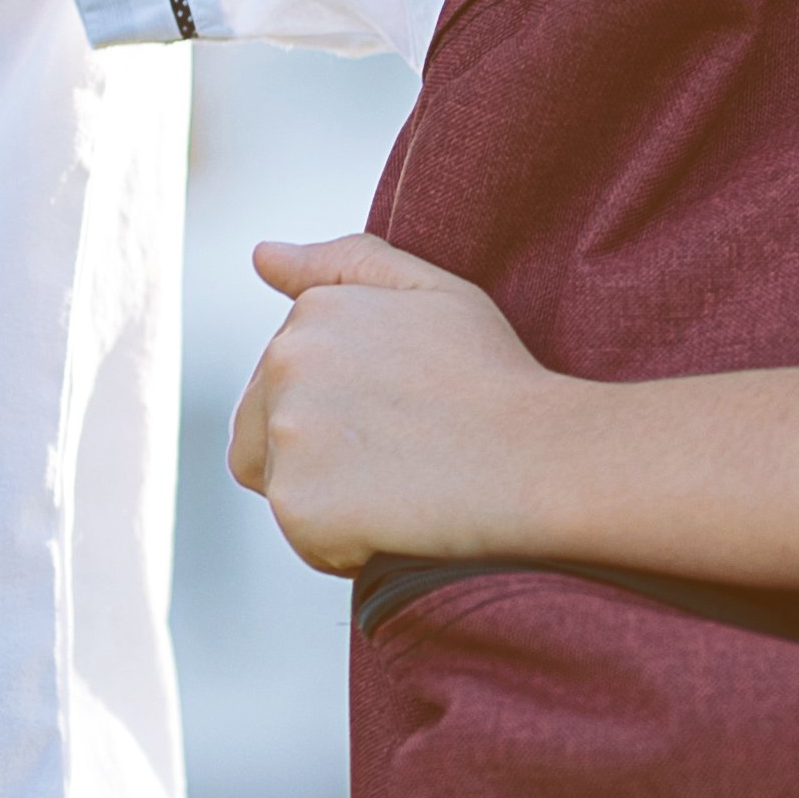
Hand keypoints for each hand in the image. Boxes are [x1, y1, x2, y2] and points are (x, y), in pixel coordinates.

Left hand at [228, 234, 566, 575]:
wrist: (537, 458)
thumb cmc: (492, 376)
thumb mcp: (431, 293)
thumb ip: (344, 263)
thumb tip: (261, 255)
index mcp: (312, 315)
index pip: (280, 381)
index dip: (342, 409)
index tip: (401, 414)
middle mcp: (286, 364)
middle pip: (263, 432)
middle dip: (319, 452)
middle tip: (402, 455)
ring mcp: (288, 433)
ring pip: (281, 484)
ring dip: (329, 496)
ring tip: (401, 488)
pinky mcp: (296, 502)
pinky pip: (305, 535)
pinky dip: (344, 542)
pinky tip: (399, 521)